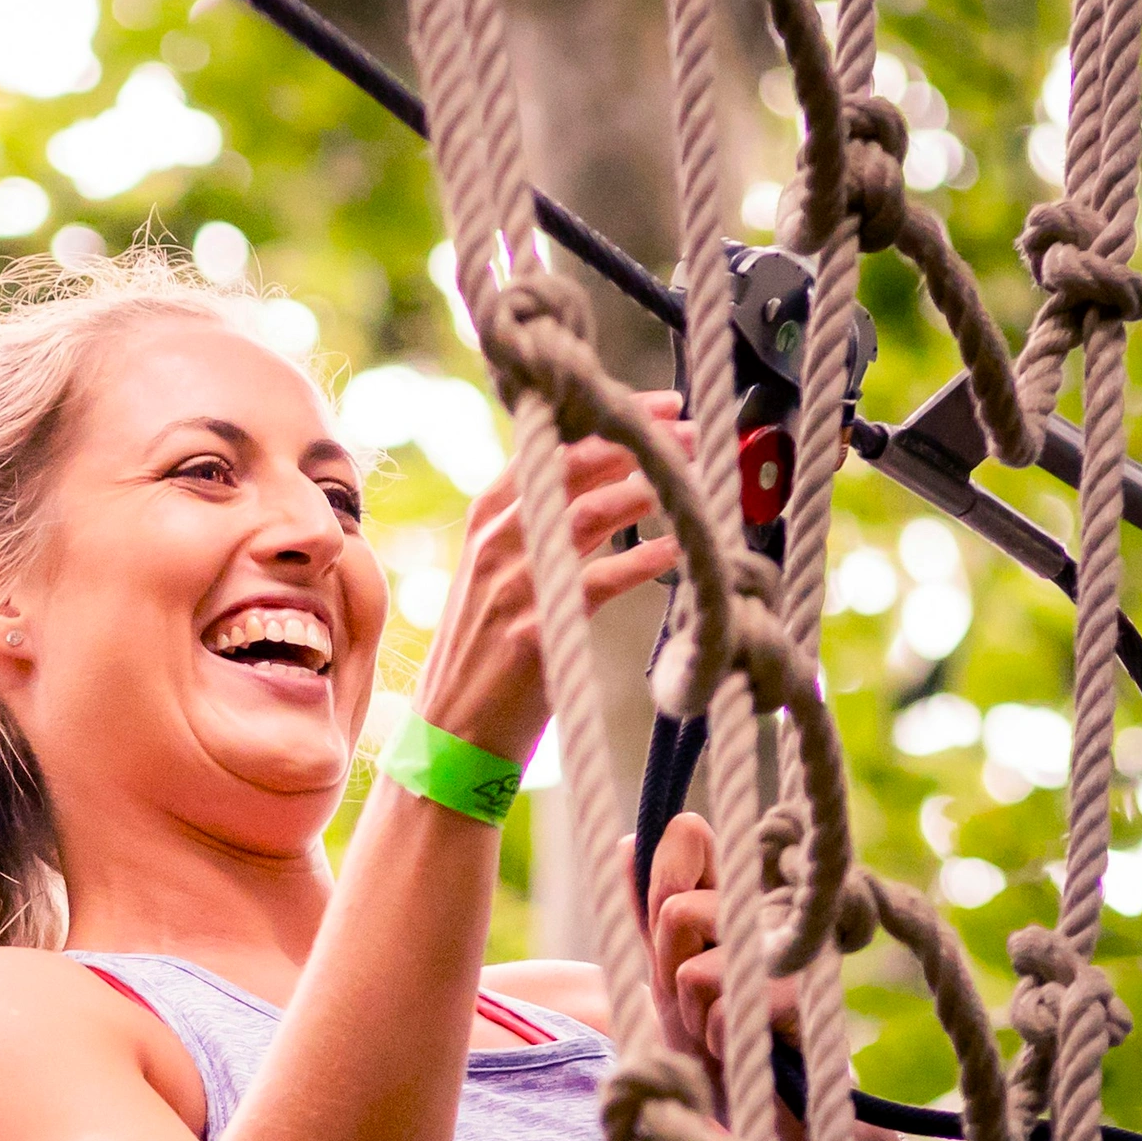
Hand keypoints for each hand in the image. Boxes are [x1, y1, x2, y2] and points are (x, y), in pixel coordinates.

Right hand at [409, 391, 689, 763]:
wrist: (450, 736)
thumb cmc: (486, 656)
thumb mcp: (498, 579)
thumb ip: (539, 532)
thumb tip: (605, 488)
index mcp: (485, 525)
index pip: (543, 449)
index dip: (601, 419)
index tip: (657, 404)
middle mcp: (493, 546)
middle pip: (565, 469)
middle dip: (632, 442)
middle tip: (688, 433)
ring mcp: (509, 587)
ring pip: (582, 514)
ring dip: (644, 489)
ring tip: (691, 477)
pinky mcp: (532, 632)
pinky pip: (597, 583)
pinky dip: (642, 560)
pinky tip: (678, 550)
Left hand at [639, 810, 805, 1067]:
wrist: (769, 1108)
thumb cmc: (714, 1033)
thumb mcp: (665, 967)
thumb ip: (644, 911)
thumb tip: (625, 841)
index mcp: (740, 891)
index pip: (687, 839)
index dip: (661, 884)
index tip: (677, 936)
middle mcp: (774, 907)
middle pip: (674, 909)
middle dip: (668, 966)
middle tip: (698, 1000)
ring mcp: (794, 949)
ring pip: (690, 968)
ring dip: (692, 1011)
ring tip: (722, 1028)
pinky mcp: (805, 996)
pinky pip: (720, 1013)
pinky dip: (717, 1040)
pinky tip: (744, 1050)